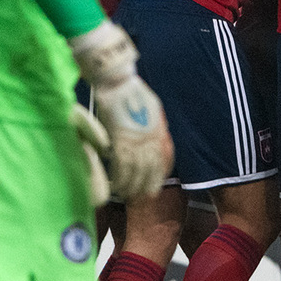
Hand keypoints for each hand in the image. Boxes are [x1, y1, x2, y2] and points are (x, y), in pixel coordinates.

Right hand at [71, 21, 172, 198]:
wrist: (119, 83)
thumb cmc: (133, 92)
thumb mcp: (153, 109)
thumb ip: (154, 126)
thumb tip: (154, 137)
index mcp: (160, 131)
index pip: (165, 159)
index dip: (160, 175)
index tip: (154, 186)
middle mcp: (152, 139)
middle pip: (152, 170)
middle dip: (146, 186)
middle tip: (139, 197)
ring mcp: (137, 141)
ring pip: (136, 173)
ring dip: (130, 187)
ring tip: (124, 195)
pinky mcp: (121, 141)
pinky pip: (121, 167)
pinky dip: (118, 179)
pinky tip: (114, 186)